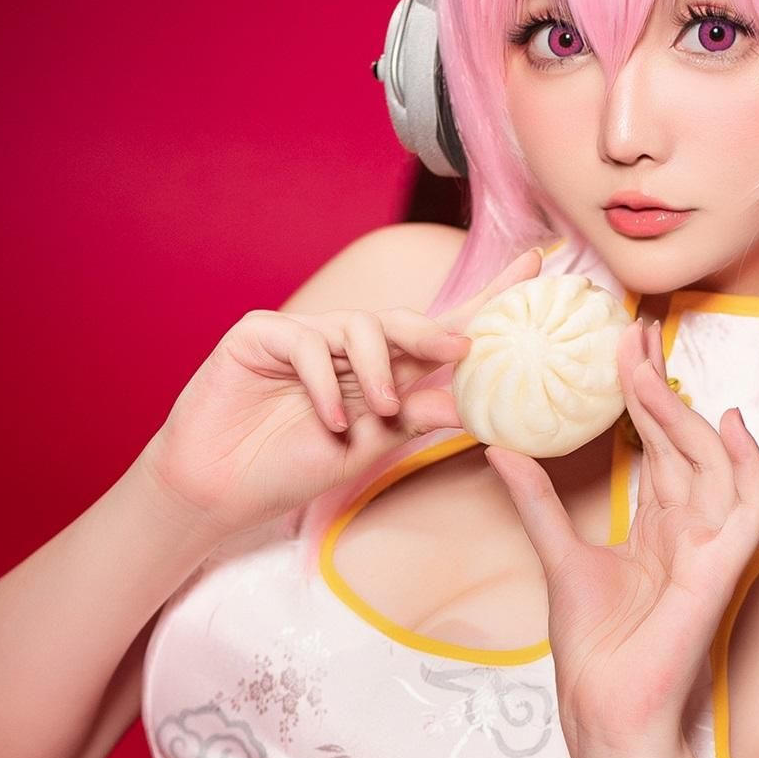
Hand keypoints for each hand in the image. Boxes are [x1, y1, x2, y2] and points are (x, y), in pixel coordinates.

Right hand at [142, 249, 543, 531]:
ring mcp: (303, 336)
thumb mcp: (368, 448)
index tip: (537, 267)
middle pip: (403, 319)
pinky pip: (307, 342)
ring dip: (376, 371)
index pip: (439, 333)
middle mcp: (345, 346)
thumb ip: (414, 420)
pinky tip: (328, 419)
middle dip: (436, 331)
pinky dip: (324, 382)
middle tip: (461, 351)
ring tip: (374, 413)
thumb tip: (473, 407)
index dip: (486, 301)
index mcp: (378, 371)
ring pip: (360, 326)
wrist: (221, 490)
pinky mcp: (260, 335)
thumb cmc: (291, 468)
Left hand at [487, 321, 758, 757]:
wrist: (603, 706)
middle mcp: (692, 531)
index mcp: (661, 529)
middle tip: (632, 336)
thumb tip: (499, 448)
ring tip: (648, 369)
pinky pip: (753, 506)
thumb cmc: (592, 649)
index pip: (661, 446)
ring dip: (684, 412)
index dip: (645, 396)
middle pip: (686, 443)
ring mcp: (711, 548)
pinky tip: (729, 422)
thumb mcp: (558, 555)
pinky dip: (749, 465)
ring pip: (714, 462)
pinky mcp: (723, 569)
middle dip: (661, 387)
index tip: (621, 347)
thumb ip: (539, 501)